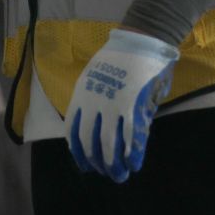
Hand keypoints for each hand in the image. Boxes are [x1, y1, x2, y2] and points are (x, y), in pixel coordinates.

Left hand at [66, 28, 179, 181]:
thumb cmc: (120, 58)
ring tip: (121, 176)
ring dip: (115, 165)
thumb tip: (101, 125)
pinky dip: (134, 154)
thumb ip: (97, 102)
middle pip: (91, 143)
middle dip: (99, 164)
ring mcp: (114, 105)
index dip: (79, 154)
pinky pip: (132, 136)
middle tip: (108, 175)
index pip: (73, 132)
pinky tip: (135, 165)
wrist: (141, 38)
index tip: (86, 167)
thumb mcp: (98, 78)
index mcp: (81, 96)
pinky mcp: (135, 105)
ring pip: (110, 144)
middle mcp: (93, 103)